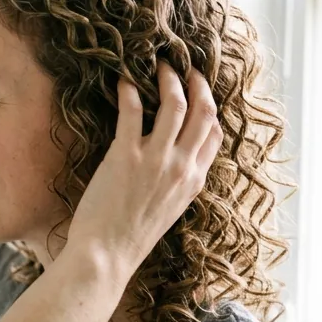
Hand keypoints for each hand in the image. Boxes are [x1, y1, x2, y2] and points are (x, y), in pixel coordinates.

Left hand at [64, 62, 221, 273]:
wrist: (106, 257)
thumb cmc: (130, 238)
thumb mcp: (168, 211)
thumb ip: (176, 183)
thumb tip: (172, 161)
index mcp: (194, 181)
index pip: (214, 134)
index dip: (209, 107)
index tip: (200, 91)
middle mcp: (182, 167)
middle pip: (204, 112)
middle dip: (198, 83)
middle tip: (185, 67)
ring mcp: (156, 160)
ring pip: (175, 103)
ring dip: (168, 78)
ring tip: (158, 65)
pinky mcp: (125, 156)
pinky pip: (132, 111)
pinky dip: (129, 89)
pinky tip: (122, 80)